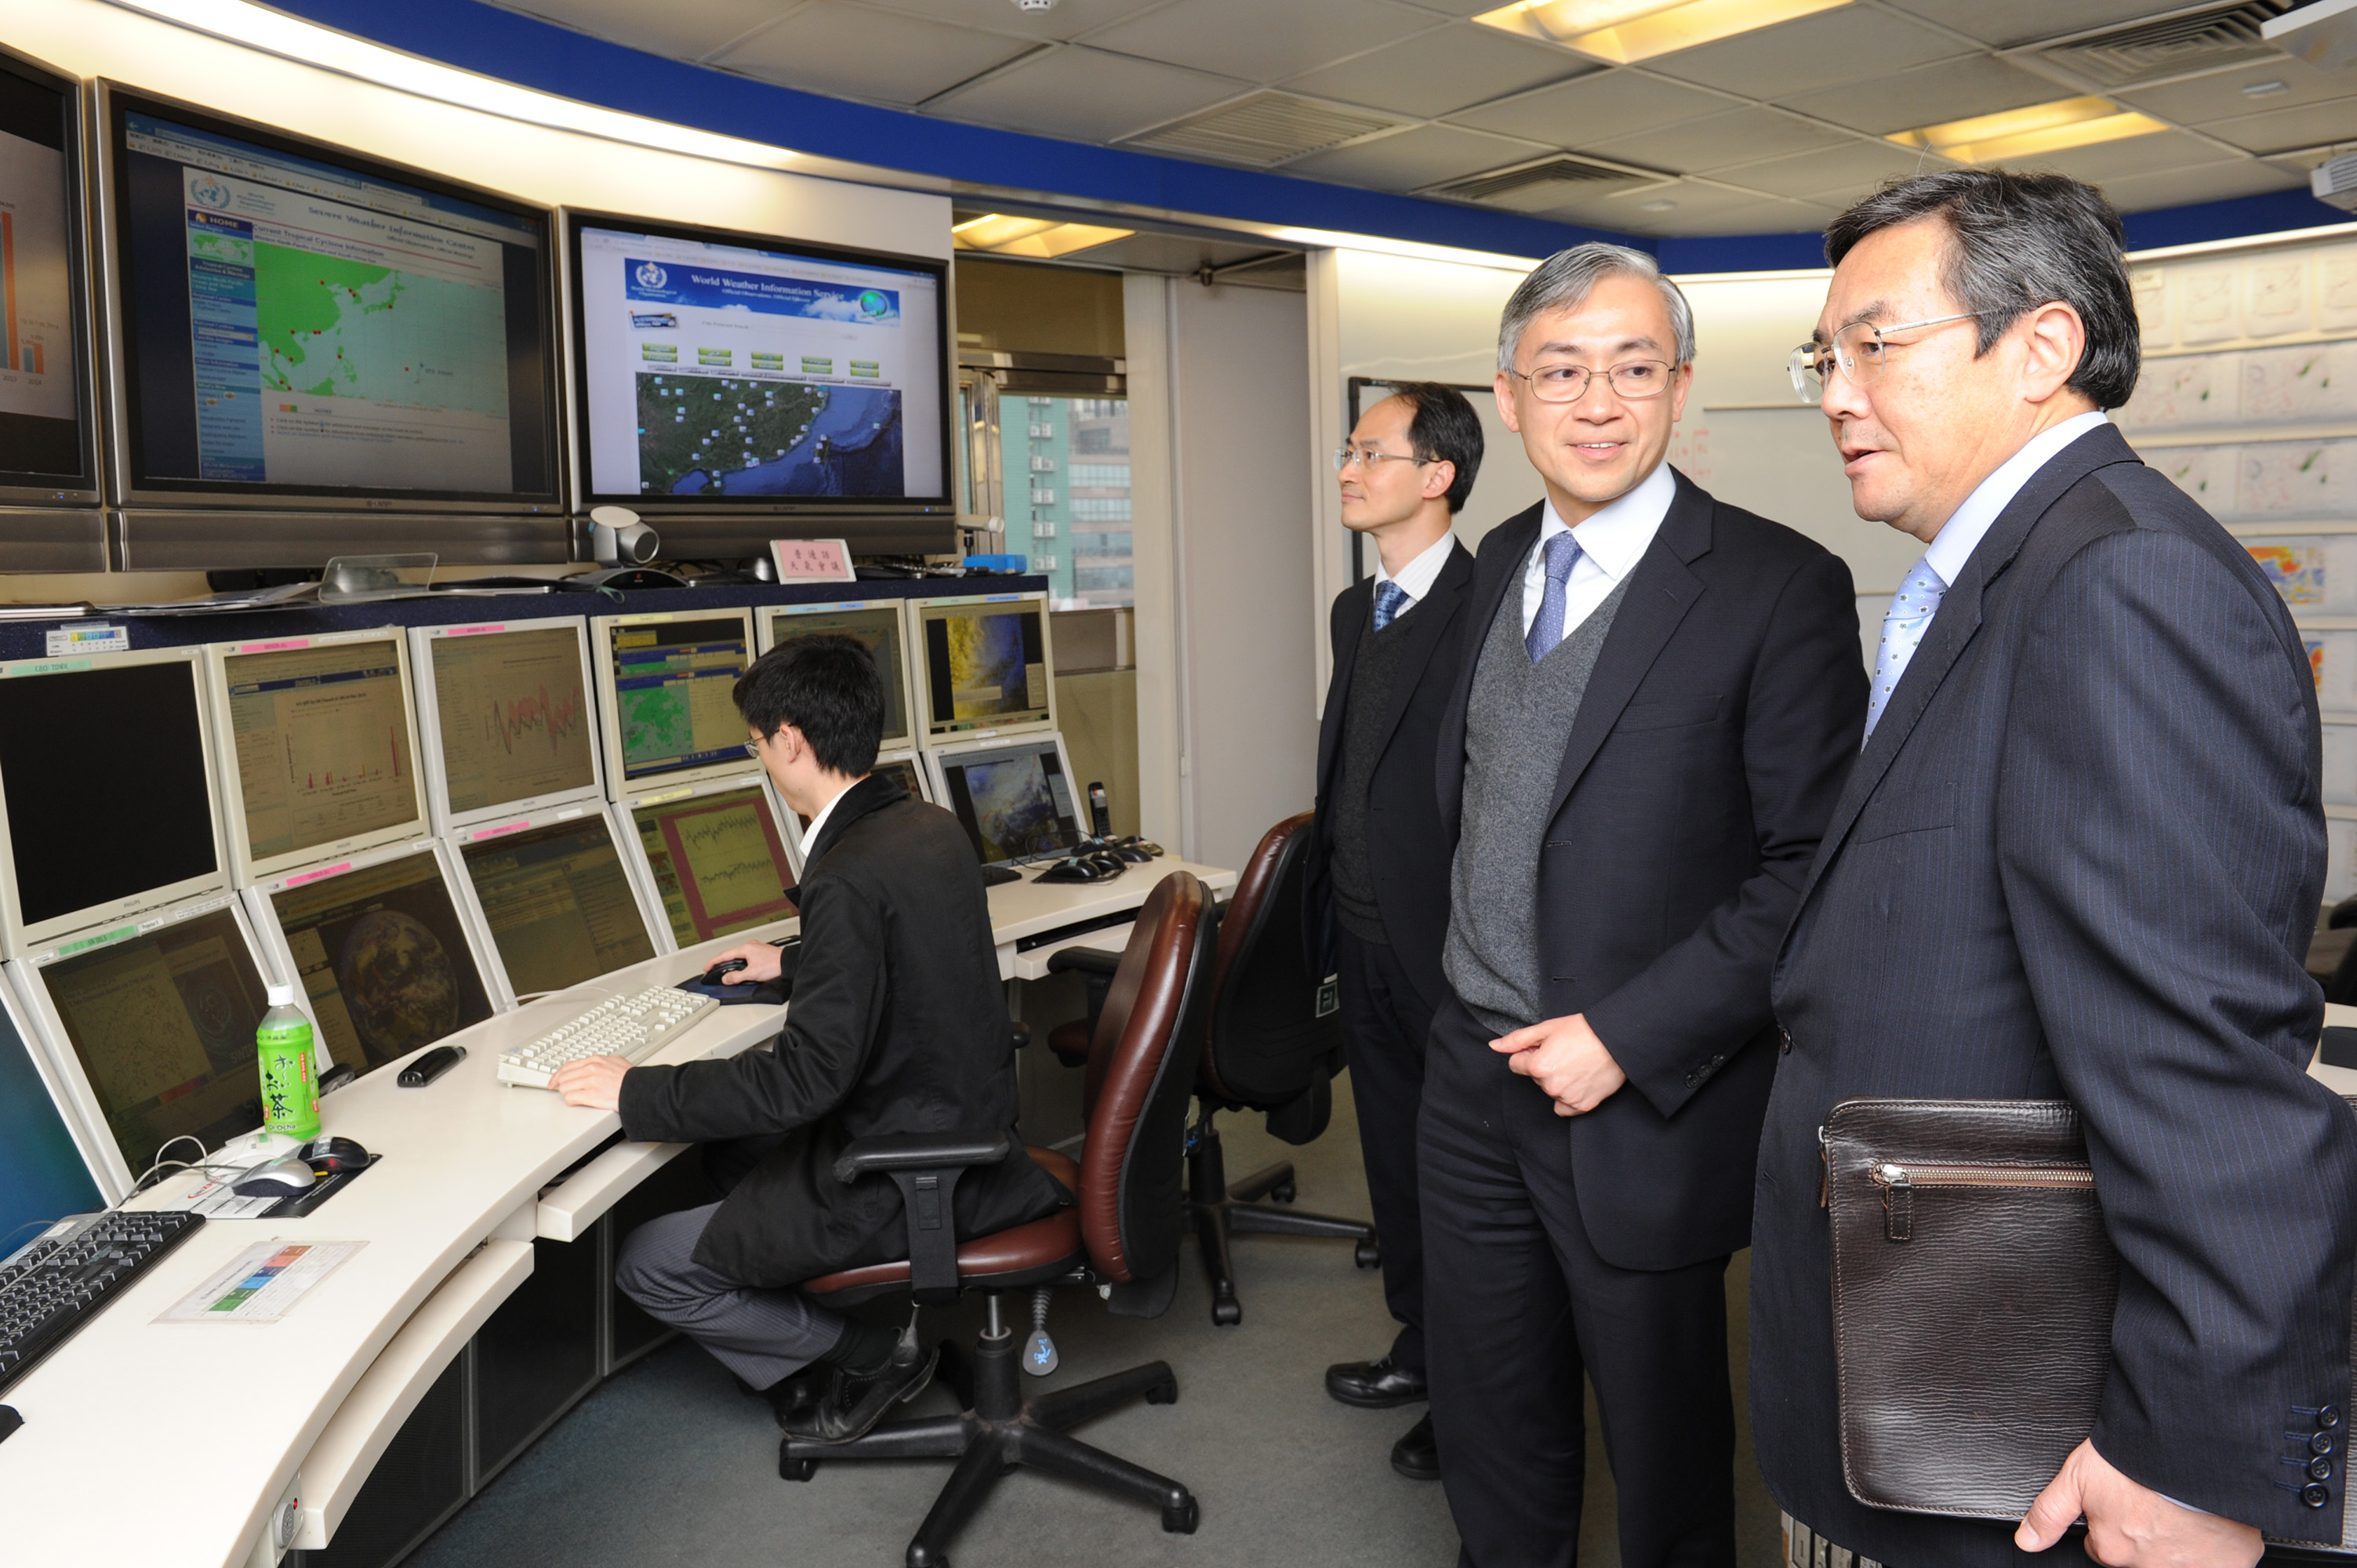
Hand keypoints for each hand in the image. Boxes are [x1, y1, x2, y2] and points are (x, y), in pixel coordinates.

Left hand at [549, 1054, 631, 1110]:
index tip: (554, 1081)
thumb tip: (595, 1064)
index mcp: (595, 1060)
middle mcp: (591, 1069)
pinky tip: (578, 1101)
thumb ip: (602, 1062)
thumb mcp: (616, 1061)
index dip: (557, 1075)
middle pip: (564, 1077)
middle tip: (565, 1091)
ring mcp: (590, 1082)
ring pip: (565, 1088)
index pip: (568, 1066)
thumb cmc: (631, 1079)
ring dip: (568, 1094)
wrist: (639, 1089)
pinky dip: (572, 1101)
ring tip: (576, 1097)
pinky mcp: (591, 1095)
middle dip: (562, 1086)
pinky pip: (571, 1098)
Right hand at [705, 940, 782, 983]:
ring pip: (738, 955)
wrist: (789, 964)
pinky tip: (740, 968)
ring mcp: (756, 948)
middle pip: (730, 954)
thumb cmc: (774, 965)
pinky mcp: (761, 952)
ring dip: (731, 962)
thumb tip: (726, 978)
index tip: (706, 968)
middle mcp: (750, 945)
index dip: (713, 962)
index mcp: (745, 948)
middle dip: (721, 962)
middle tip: (713, 969)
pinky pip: (746, 956)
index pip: (724, 955)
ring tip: (725, 970)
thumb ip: (736, 977)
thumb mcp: (752, 974)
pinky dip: (740, 962)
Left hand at [1490, 1013, 1625, 1115]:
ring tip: (1576, 1064)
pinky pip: (1565, 1107)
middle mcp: (1550, 1086)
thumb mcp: (1546, 1028)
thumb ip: (1517, 1040)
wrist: (1617, 1040)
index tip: (1547, 1047)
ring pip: (1550, 1091)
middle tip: (1565, 1053)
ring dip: (1557, 1081)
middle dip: (1544, 1067)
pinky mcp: (1583, 1106)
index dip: (1529, 1053)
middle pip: (1534, 1078)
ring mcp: (1567, 1098)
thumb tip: (1494, 1046)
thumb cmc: (1584, 1030)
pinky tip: (1579, 1080)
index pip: (1516, 1064)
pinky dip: (1569, 1097)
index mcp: (1538, 1067)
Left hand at [2017, 1439, 2260, 1567]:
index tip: (2122, 1502)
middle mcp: (2151, 1566)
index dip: (2110, 1522)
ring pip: (2177, 1558)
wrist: (2192, 1445)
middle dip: (2142, 1532)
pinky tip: (2209, 1518)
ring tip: (2179, 1507)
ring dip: (2177, 1538)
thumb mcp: (2077, 1477)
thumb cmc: (2134, 1457)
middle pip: (2140, 1555)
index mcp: (2113, 1550)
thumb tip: (2027, 1542)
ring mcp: (2193, 1566)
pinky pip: (2221, 1558)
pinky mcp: (2233, 1561)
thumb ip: (2050, 1513)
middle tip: (2151, 1500)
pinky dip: (2216, 1543)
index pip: (2104, 1548)